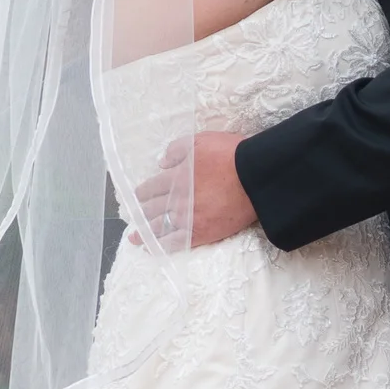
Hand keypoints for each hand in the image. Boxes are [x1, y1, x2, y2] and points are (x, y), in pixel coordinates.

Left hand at [133, 130, 257, 250]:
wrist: (255, 177)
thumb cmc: (230, 155)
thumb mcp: (201, 140)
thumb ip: (177, 149)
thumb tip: (162, 162)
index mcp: (175, 177)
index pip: (151, 187)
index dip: (142, 192)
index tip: (137, 196)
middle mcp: (176, 200)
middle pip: (151, 209)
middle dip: (140, 212)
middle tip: (134, 217)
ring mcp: (187, 218)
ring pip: (158, 227)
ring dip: (144, 232)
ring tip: (135, 237)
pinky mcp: (201, 233)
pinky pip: (175, 243)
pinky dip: (161, 246)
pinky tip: (152, 248)